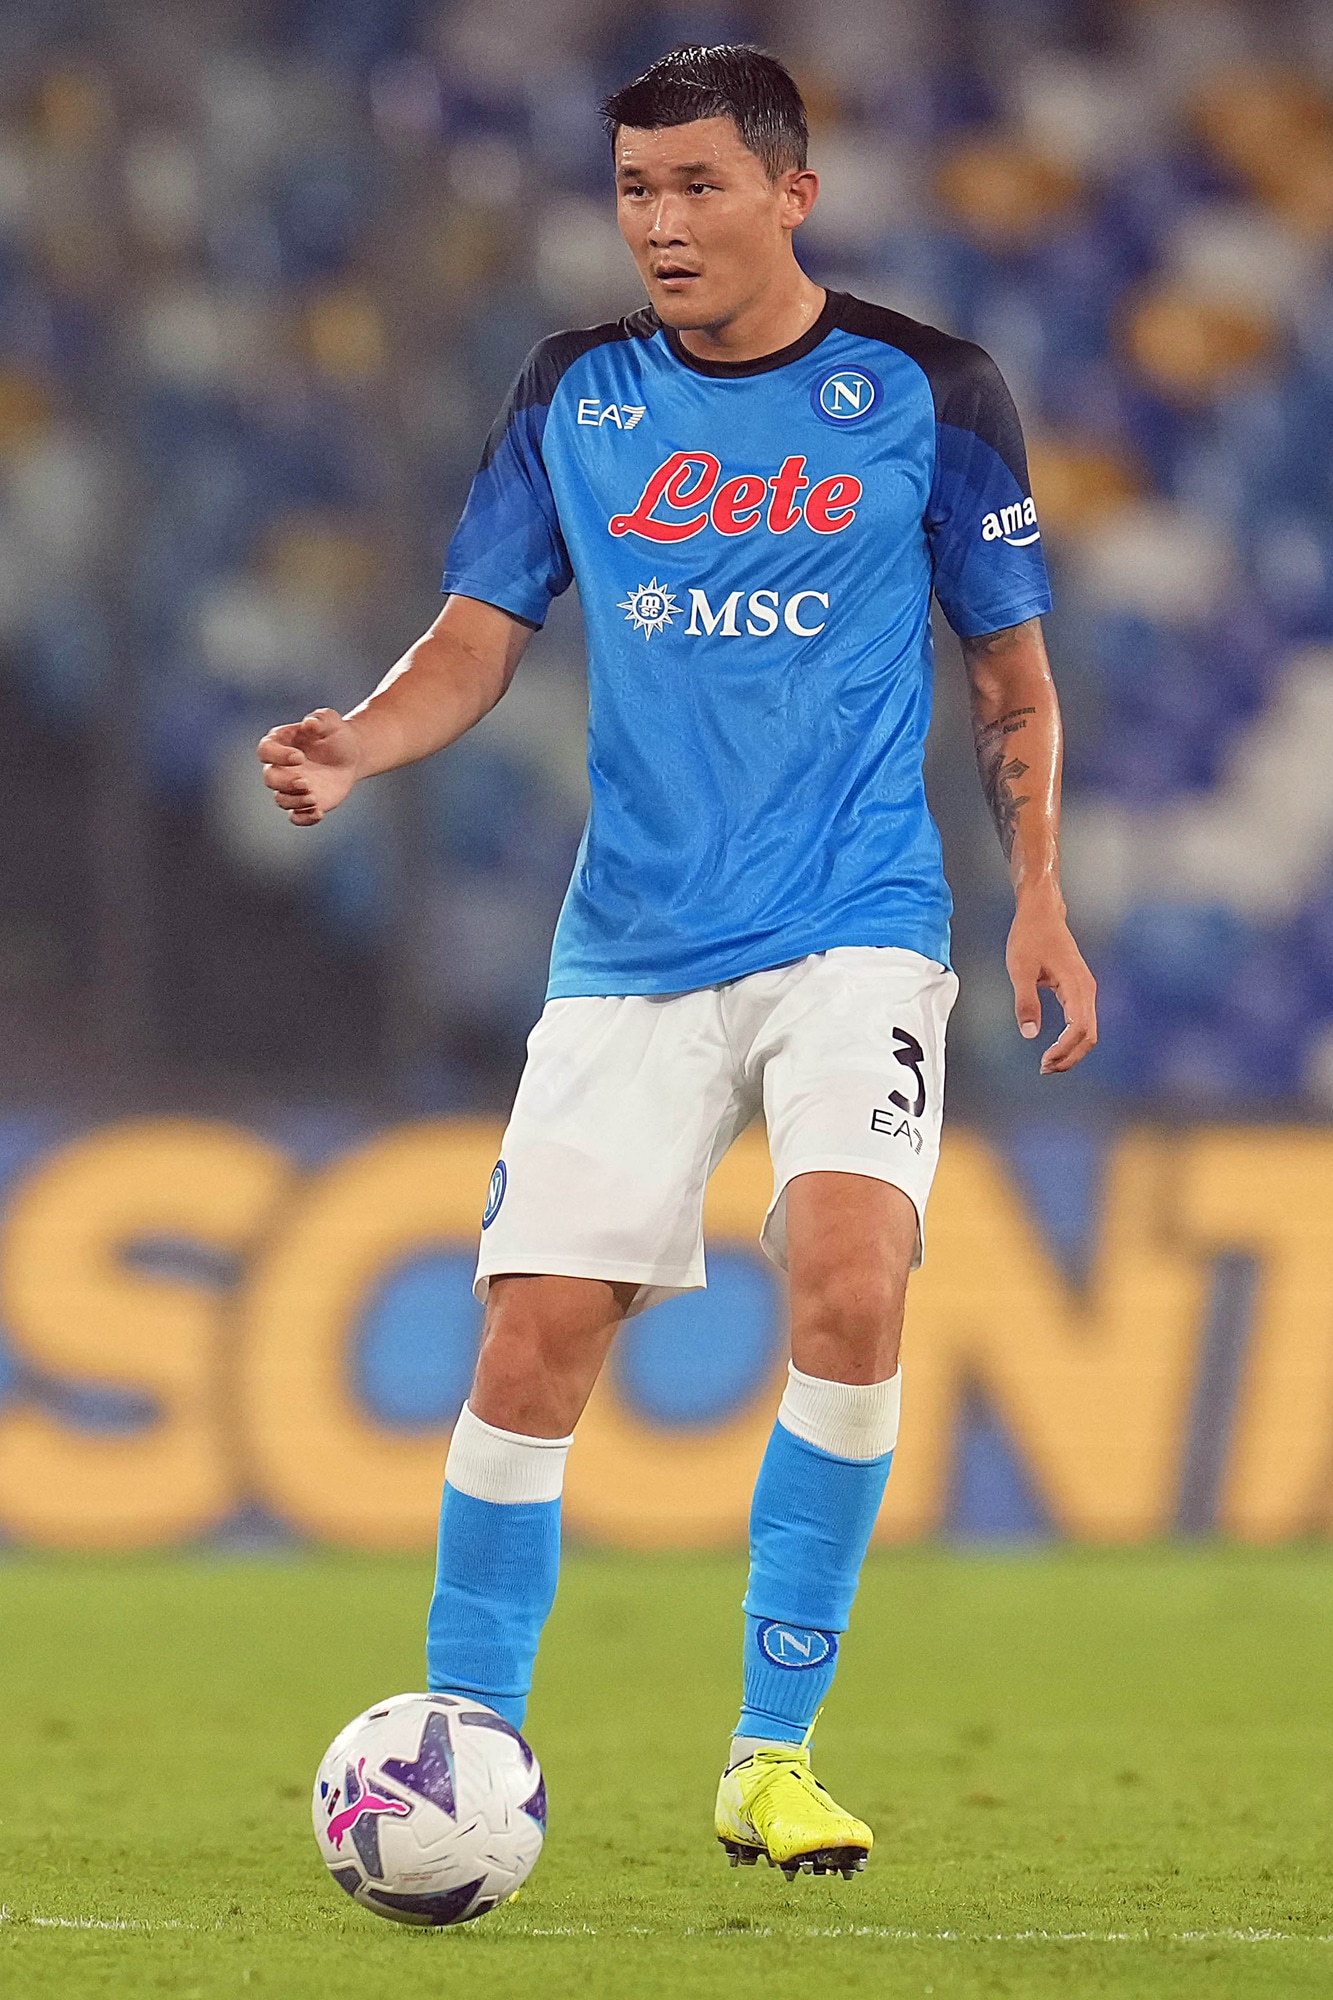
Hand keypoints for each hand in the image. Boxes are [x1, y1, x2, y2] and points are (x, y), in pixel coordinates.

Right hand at [256, 709, 361, 825]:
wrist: (351, 755)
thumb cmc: (336, 734)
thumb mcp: (330, 721)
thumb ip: (319, 719)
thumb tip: (309, 723)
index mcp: (279, 743)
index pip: (265, 751)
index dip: (278, 756)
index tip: (299, 757)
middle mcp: (280, 767)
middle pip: (270, 778)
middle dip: (285, 783)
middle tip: (305, 782)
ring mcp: (290, 787)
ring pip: (281, 799)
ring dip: (295, 801)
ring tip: (314, 798)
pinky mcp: (303, 803)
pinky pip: (296, 817)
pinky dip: (304, 819)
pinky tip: (318, 813)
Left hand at [1006, 885, 1097, 1073]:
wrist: (1042, 913)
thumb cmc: (1029, 937)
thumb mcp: (1020, 970)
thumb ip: (1026, 1002)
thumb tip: (1030, 1034)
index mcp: (1076, 985)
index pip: (1078, 1029)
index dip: (1064, 1050)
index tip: (1044, 1061)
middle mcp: (1087, 989)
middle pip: (1089, 1035)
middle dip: (1070, 1057)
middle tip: (1045, 1069)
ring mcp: (1086, 990)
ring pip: (1088, 1031)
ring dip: (1071, 1051)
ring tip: (1048, 1063)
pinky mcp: (1079, 990)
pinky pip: (1082, 1022)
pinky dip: (1072, 1039)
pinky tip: (1055, 1048)